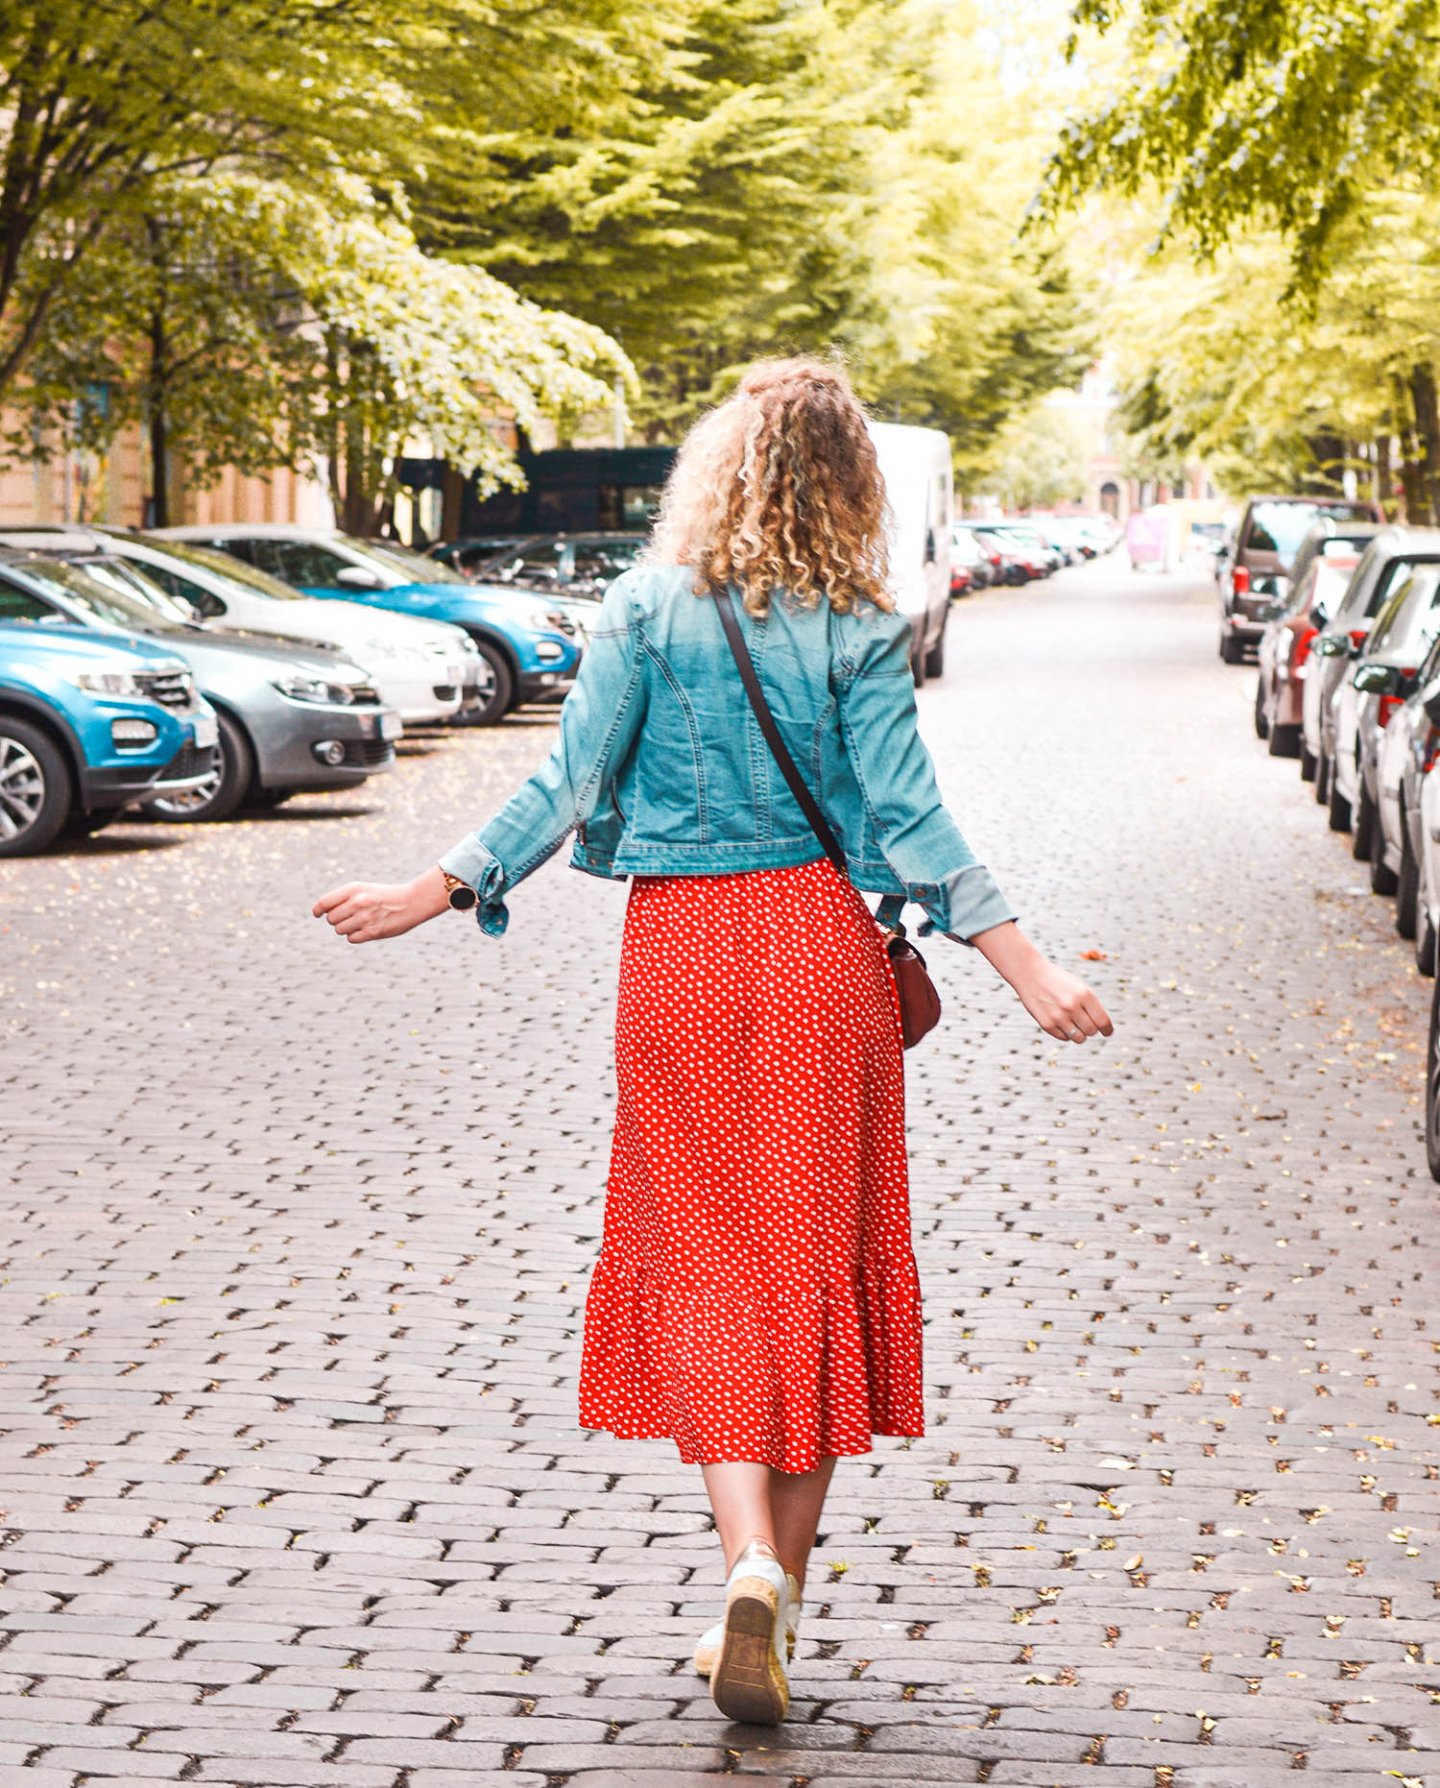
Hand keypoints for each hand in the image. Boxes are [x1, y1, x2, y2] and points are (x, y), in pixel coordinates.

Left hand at [312, 866, 449, 942]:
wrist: (412, 901)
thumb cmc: (384, 895)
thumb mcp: (363, 889)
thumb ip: (343, 898)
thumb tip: (323, 912)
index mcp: (353, 889)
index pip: (324, 903)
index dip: (318, 910)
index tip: (317, 914)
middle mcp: (357, 902)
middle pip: (331, 919)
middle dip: (337, 920)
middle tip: (349, 917)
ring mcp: (365, 918)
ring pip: (340, 930)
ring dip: (346, 929)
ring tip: (360, 922)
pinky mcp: (373, 932)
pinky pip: (352, 938)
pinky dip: (355, 936)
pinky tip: (366, 929)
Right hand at [1010, 957, 1112, 1043]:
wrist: (1031, 974)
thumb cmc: (1058, 981)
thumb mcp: (1079, 987)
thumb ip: (1091, 1006)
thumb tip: (1101, 1028)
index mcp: (1084, 994)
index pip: (1103, 1021)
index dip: (1107, 1029)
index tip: (1107, 1032)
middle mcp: (1072, 1006)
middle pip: (1091, 1031)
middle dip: (1091, 1029)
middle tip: (1085, 1022)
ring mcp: (1059, 1016)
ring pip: (1079, 1038)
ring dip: (1079, 1033)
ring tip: (1073, 1023)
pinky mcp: (1047, 1024)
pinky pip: (1064, 1038)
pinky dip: (1065, 1033)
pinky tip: (1060, 1021)